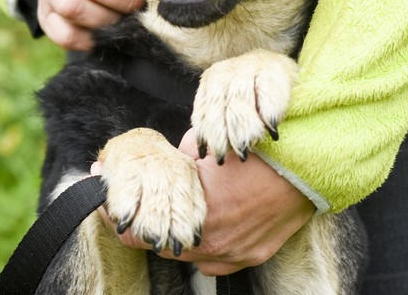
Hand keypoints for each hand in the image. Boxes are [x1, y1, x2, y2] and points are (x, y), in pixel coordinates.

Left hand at [92, 128, 314, 275]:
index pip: (136, 228)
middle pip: (157, 244)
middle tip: (127, 203)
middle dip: (143, 222)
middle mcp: (211, 239)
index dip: (113, 213)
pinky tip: (200, 230)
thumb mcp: (207, 144)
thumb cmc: (258, 148)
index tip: (98, 190)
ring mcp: (233, 252)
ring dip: (173, 236)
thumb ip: (181, 158)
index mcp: (194, 209)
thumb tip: (167, 161)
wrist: (309, 164)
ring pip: (186, 255)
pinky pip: (215, 263)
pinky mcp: (251, 257)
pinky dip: (203, 248)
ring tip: (167, 215)